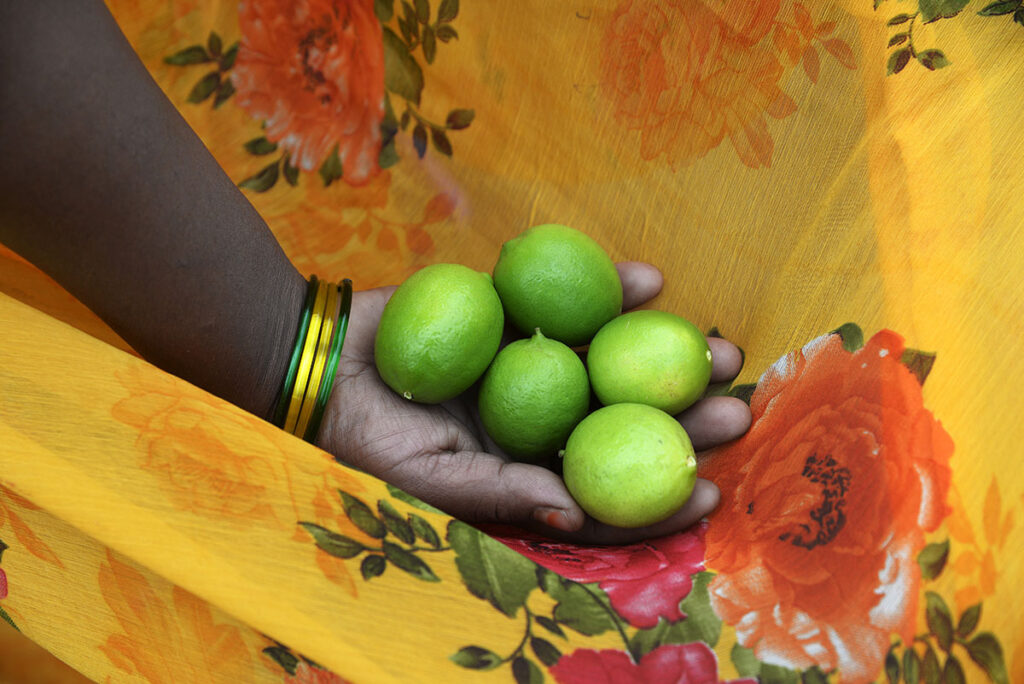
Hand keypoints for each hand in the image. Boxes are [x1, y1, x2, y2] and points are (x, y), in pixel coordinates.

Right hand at [317, 263, 750, 543]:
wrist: (320, 363)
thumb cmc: (368, 435)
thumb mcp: (430, 477)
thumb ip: (500, 491)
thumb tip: (574, 510)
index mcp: (527, 468)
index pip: (604, 488)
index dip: (657, 496)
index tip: (709, 490)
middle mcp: (540, 418)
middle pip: (625, 421)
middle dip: (683, 418)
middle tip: (736, 409)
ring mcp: (534, 363)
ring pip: (614, 359)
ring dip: (666, 352)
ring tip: (721, 346)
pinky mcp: (519, 314)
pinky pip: (573, 300)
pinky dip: (609, 289)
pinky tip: (650, 281)